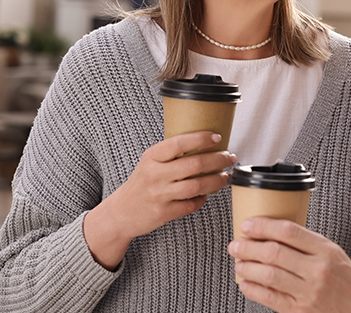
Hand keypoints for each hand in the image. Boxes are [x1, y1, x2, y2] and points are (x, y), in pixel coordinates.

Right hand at [84, 132, 236, 268]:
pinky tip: (208, 194)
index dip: (201, 138)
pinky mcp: (164, 213)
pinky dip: (203, 199)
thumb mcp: (149, 163)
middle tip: (230, 157)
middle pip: (194, 164)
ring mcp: (159, 195)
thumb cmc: (140, 184)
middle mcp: (155, 174)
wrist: (120, 213)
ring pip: (197, 186)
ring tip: (226, 177)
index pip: (179, 143)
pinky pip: (192, 205)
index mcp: (151, 157)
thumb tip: (204, 144)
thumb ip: (170, 155)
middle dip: (218, 160)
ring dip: (216, 181)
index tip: (217, 137)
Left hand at [228, 217, 350, 312]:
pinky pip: (270, 298)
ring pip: (269, 275)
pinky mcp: (301, 311)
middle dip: (248, 246)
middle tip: (236, 244)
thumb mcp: (332, 252)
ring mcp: (309, 293)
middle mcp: (317, 270)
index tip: (247, 225)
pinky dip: (253, 289)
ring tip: (239, 263)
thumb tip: (271, 232)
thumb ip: (306, 243)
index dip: (263, 226)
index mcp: (325, 250)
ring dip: (247, 267)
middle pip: (274, 252)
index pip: (288, 231)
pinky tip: (245, 283)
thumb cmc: (348, 280)